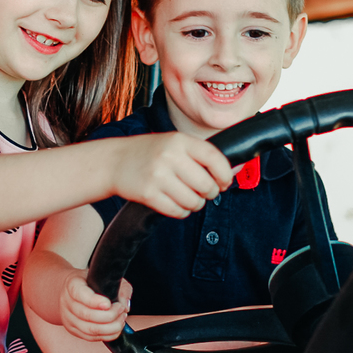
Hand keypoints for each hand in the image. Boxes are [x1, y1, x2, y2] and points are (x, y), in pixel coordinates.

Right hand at [59, 270, 132, 341]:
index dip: (95, 301)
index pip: (80, 294)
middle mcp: (67, 302)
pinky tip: (116, 328)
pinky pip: (90, 337)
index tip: (109, 304)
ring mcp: (68, 318)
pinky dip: (107, 335)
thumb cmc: (93, 282)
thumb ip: (120, 288)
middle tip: (121, 309)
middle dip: (109, 315)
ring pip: (89, 329)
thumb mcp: (107, 278)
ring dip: (110, 327)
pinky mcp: (73, 330)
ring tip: (121, 319)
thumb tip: (125, 306)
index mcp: (72, 285)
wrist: (74, 290)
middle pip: (86, 315)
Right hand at [111, 133, 232, 217]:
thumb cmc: (150, 153)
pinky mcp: (148, 194)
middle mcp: (170, 156)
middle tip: (203, 191)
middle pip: (207, 186)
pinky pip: (178, 211)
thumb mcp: (175, 144)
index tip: (225, 182)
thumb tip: (238, 168)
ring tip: (186, 196)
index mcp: (179, 140)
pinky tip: (174, 202)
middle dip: (210, 193)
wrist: (114, 161)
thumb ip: (203, 156)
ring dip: (195, 204)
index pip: (215, 158)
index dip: (226, 174)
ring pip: (194, 202)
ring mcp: (158, 176)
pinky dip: (181, 211)